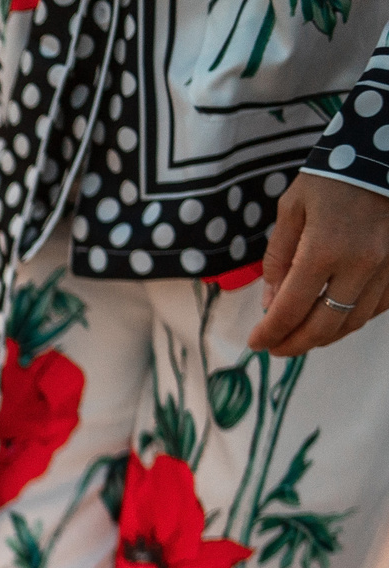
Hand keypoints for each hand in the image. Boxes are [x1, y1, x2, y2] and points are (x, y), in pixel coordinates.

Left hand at [249, 172, 388, 355]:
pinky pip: (379, 306)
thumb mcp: (291, 210)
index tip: (256, 343)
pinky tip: (335, 318)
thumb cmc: (332, 177)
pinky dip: (354, 318)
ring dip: (325, 336)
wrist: (383, 154)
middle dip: (295, 344)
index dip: (270, 333)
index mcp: (324, 250)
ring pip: (355, 321)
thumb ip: (278, 259)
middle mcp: (361, 264)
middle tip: (276, 348)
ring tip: (302, 337)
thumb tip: (271, 303)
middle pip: (325, 325)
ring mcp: (387, 266)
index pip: (291, 310)